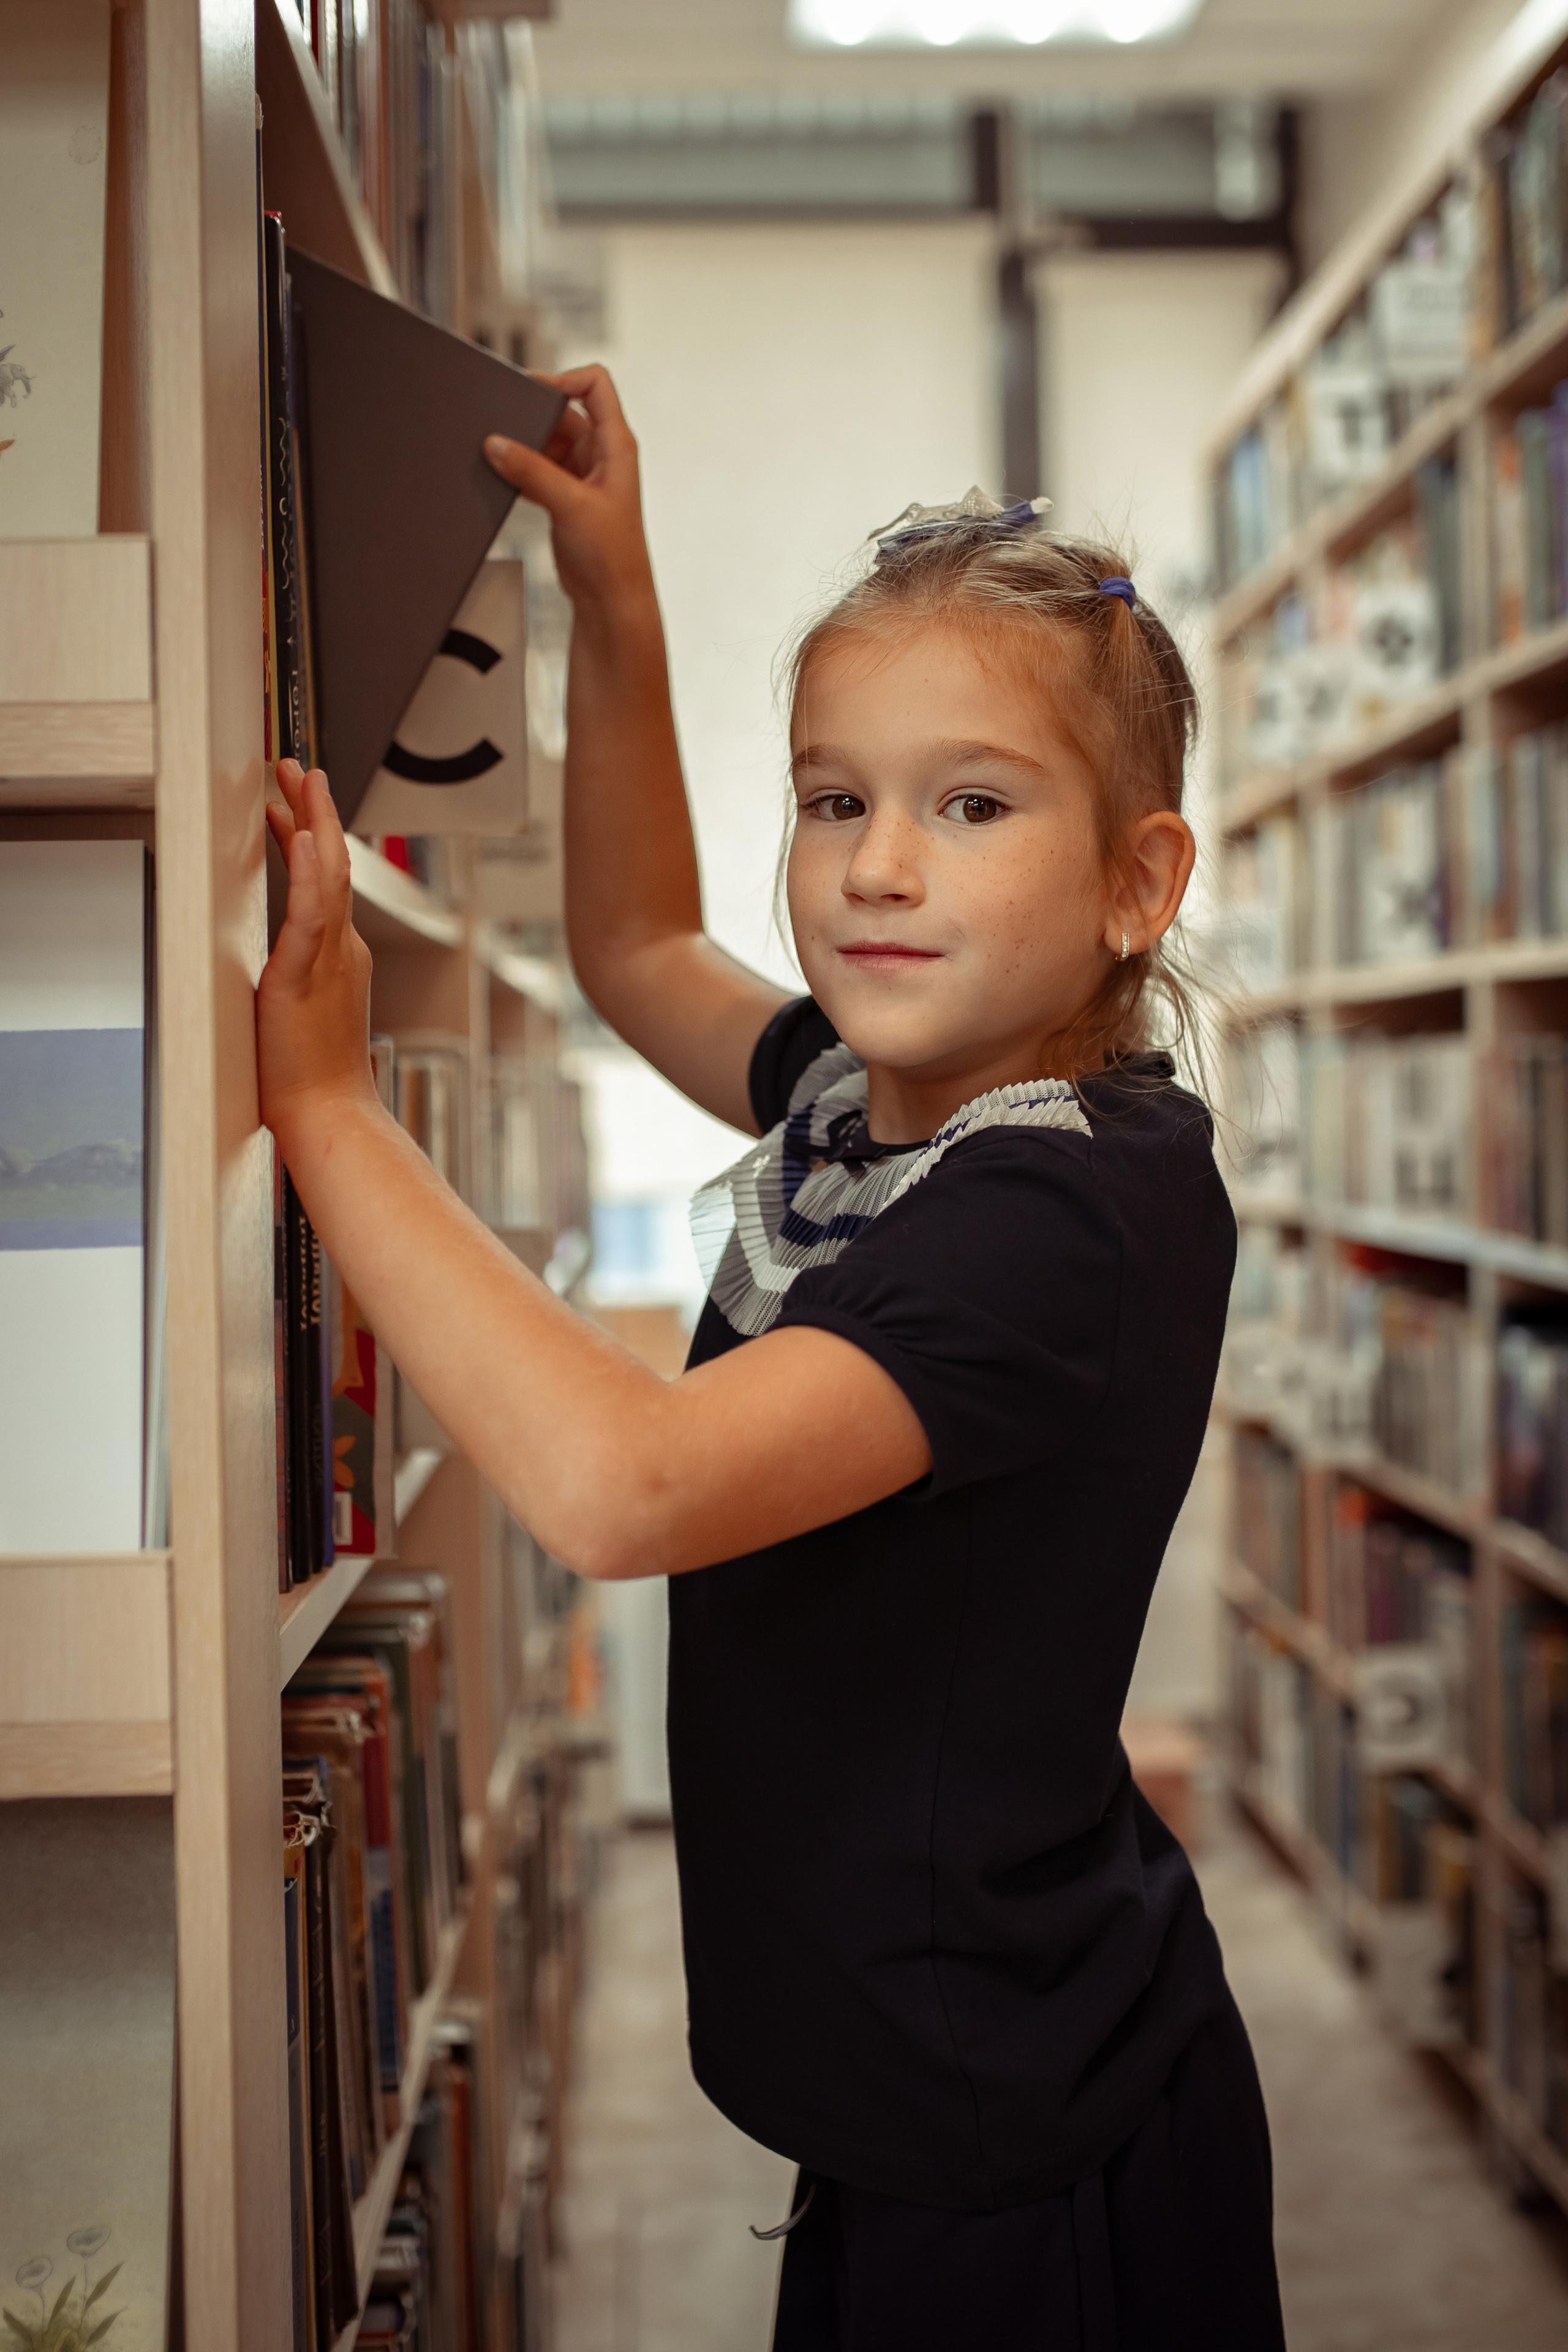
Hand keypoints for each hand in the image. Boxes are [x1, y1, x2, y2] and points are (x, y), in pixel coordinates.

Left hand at [258, 760, 377, 1149]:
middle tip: (298, 768)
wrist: (329, 1115)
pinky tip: (299, 842)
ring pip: (326, 878)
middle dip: (315, 811)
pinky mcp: (303, 978)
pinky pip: (308, 918)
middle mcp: (343, 950)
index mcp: (341, 955)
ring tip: (301, 782)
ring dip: (313, 823)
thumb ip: (303, 974)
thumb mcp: (307, 1010)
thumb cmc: (315, 1077)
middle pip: (331, 865)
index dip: (311, 837)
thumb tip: (287, 956)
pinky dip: (305, 877)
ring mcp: (328, 961)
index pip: (326, 882)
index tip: (294, 805)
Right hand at [485, 365, 655, 614]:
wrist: (610, 600)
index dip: (564, 379)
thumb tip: (497, 445)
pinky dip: (521, 471)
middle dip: (533, 419)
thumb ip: (531, 471)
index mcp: (617, 445)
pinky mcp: (566, 497)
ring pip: (547, 443)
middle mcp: (603, 455)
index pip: (595, 385)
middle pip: (563, 412)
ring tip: (503, 458)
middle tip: (506, 428)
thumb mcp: (570, 504)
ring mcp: (583, 476)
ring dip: (525, 449)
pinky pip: (538, 469)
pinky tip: (507, 480)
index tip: (531, 392)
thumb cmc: (613, 557)